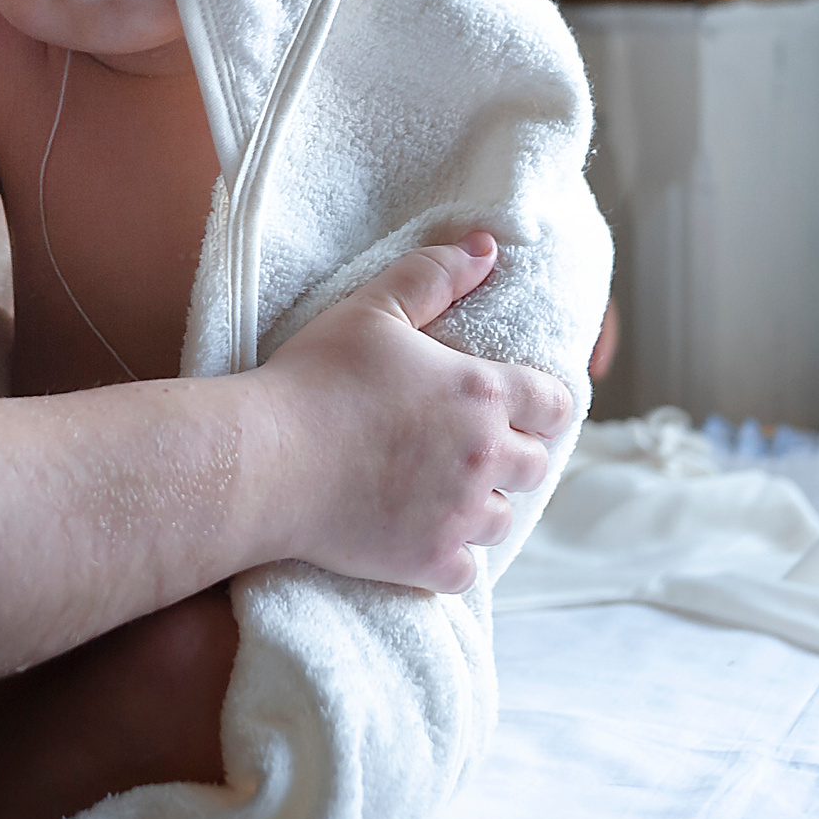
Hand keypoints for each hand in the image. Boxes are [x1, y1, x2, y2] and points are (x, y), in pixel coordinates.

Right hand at [249, 232, 571, 593]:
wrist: (265, 460)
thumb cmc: (314, 378)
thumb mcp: (372, 308)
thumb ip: (434, 274)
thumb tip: (487, 248)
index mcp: (480, 391)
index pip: (553, 403)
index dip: (540, 404)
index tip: (516, 407)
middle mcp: (484, 455)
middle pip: (535, 465)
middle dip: (511, 454)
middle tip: (470, 448)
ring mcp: (459, 514)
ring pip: (503, 518)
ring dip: (482, 505)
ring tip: (443, 492)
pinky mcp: (429, 561)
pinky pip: (467, 570)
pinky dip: (452, 557)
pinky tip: (424, 537)